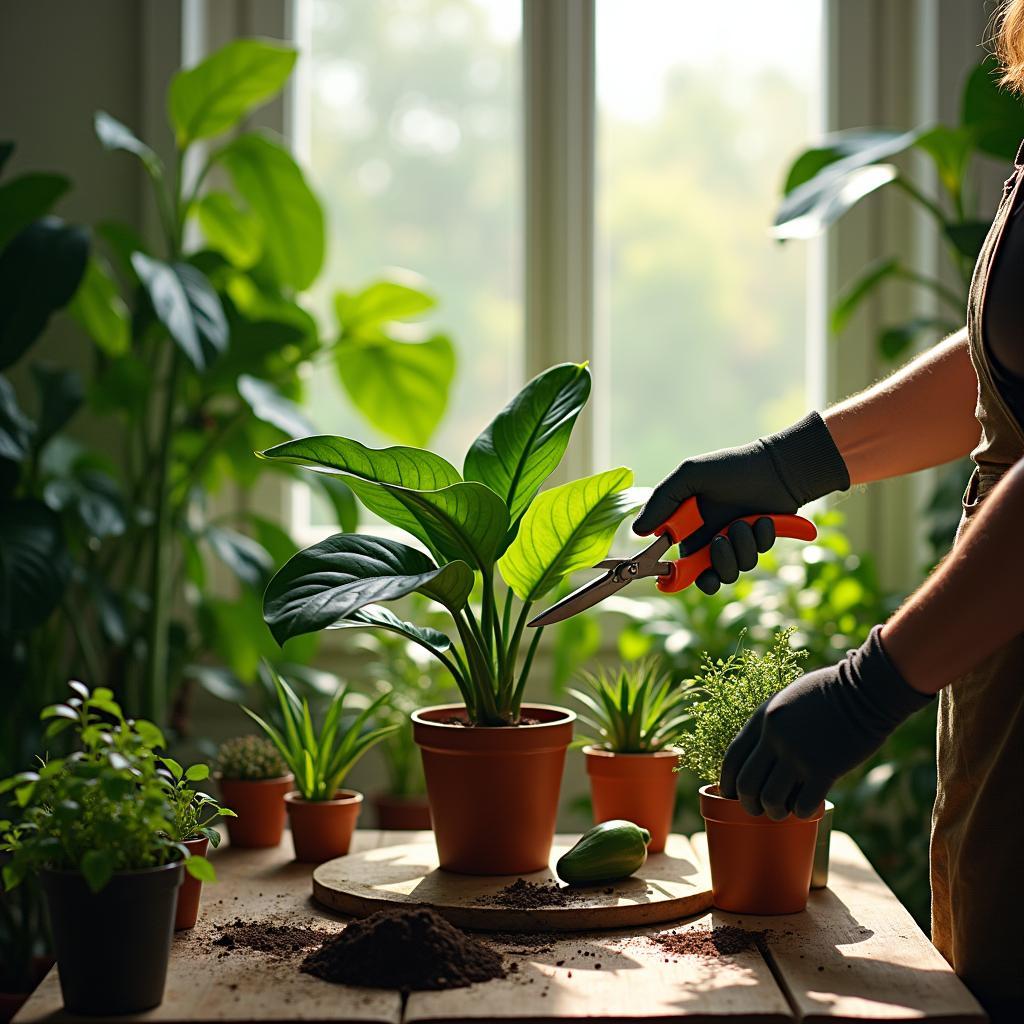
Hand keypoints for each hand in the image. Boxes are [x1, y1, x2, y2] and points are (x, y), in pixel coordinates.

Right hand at [632, 412, 848, 592]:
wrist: (775, 467)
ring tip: (745, 522)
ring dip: (740, 547)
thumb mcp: (689, 476)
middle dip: (716, 563)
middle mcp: (709, 541)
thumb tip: (638, 531)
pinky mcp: (757, 546)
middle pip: (707, 578)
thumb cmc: (730, 468)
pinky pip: (756, 557)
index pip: (677, 565)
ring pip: (733, 570)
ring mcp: (734, 545)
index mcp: (688, 530)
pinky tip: (764, 520)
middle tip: (720, 541)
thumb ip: (662, 501)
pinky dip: (760, 539)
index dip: (675, 576)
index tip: (674, 577)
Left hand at [720, 627, 932, 819]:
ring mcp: (798, 754)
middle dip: (748, 803)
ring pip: (770, 799)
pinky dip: (801, 812)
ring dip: (774, 811)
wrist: (865, 689)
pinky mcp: (825, 769)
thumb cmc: (828, 691)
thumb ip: (771, 723)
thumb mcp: (787, 698)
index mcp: (762, 718)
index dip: (726, 781)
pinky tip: (806, 808)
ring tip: (783, 811)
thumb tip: (761, 752)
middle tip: (757, 809)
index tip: (729, 794)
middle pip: (746, 784)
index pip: (732, 758)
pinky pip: (802, 804)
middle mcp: (774, 738)